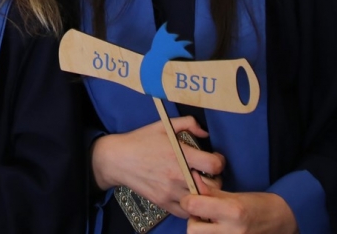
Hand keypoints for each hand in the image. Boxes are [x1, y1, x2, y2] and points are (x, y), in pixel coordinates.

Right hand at [91, 117, 225, 216]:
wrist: (117, 159)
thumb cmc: (141, 141)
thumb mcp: (164, 125)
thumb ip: (188, 123)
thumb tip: (205, 132)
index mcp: (180, 155)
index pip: (213, 166)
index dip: (219, 162)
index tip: (214, 159)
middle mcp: (177, 176)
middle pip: (213, 186)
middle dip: (215, 179)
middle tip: (209, 174)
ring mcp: (170, 192)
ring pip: (201, 200)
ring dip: (204, 193)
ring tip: (200, 185)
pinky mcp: (163, 202)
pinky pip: (186, 211)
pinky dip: (191, 205)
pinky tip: (188, 195)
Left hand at [181, 188, 295, 233]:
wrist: (282, 222)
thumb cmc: (259, 206)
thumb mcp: (235, 195)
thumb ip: (211, 191)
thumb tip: (192, 180)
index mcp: (233, 211)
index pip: (193, 206)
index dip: (188, 200)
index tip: (192, 198)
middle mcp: (231, 231)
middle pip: (192, 229)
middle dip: (194, 220)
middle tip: (202, 213)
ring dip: (200, 230)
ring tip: (211, 223)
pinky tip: (218, 229)